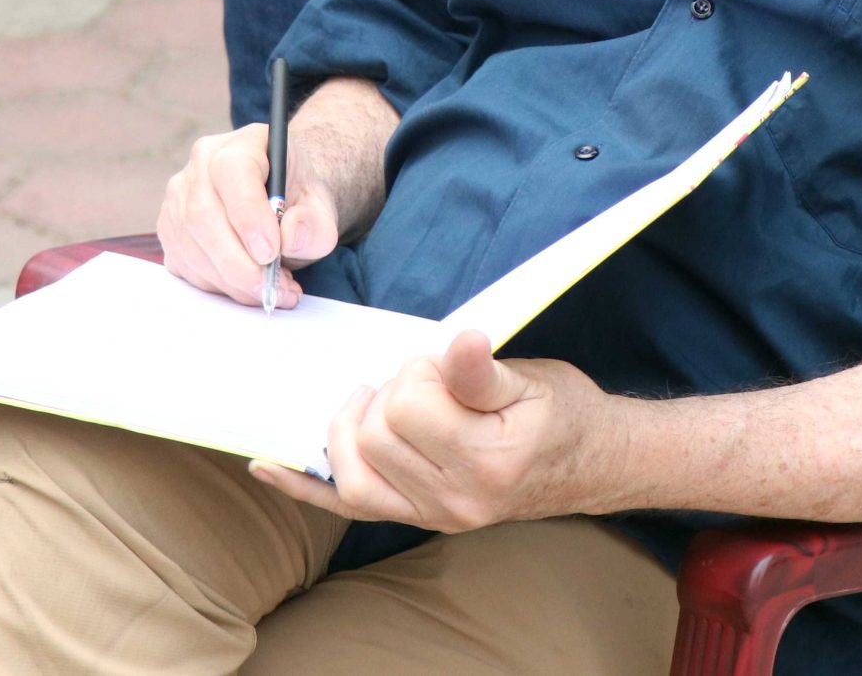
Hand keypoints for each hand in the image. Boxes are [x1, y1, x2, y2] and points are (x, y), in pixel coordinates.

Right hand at [157, 121, 340, 306]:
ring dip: (232, 280)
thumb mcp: (321, 209)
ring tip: (271, 290)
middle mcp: (203, 164)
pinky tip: (248, 287)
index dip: (248, 215)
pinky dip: (218, 286)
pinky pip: (186, 265)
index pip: (232, 170)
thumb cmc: (298, 202)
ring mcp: (180, 196)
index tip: (271, 252)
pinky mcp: (170, 230)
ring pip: (192, 246)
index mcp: (243, 144)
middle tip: (271, 286)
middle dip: (239, 263)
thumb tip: (290, 236)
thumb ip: (314, 224)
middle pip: (203, 215)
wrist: (283, 204)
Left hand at [252, 333, 614, 531]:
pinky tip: (268, 466)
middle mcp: (455, 501)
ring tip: (378, 400)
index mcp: (486, 460)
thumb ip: (483, 370)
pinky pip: (347, 507)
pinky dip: (302, 488)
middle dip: (389, 394)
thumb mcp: (533, 380)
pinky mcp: (420, 518)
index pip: (407, 407)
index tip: (444, 363)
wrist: (593, 464)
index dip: (417, 372)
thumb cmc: (563, 415)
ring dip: (352, 427)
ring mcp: (434, 516)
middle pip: (374, 438)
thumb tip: (461, 344)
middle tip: (424, 380)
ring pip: (352, 475)